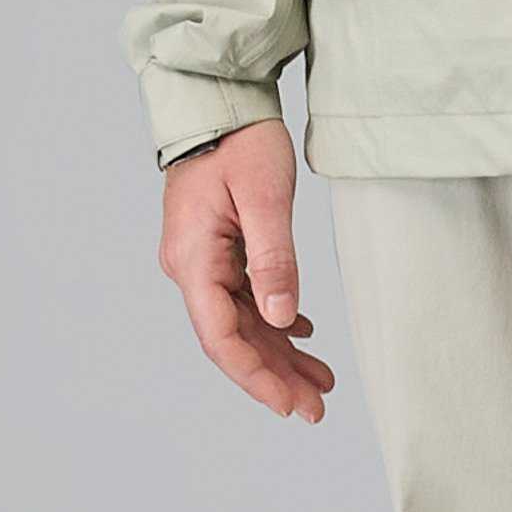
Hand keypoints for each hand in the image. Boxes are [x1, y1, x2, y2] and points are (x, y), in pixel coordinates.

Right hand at [159, 119, 330, 420]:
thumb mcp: (266, 199)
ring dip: (278, 354)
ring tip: (320, 382)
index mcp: (194, 260)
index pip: (220, 337)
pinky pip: (245, 298)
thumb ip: (274, 260)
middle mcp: (191, 267)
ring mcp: (203, 260)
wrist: (220, 103)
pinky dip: (275, 321)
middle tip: (316, 409)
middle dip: (273, 377)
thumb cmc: (240, 142)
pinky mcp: (219, 250)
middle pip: (232, 338)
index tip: (290, 404)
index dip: (255, 376)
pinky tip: (302, 336)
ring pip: (242, 322)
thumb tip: (281, 319)